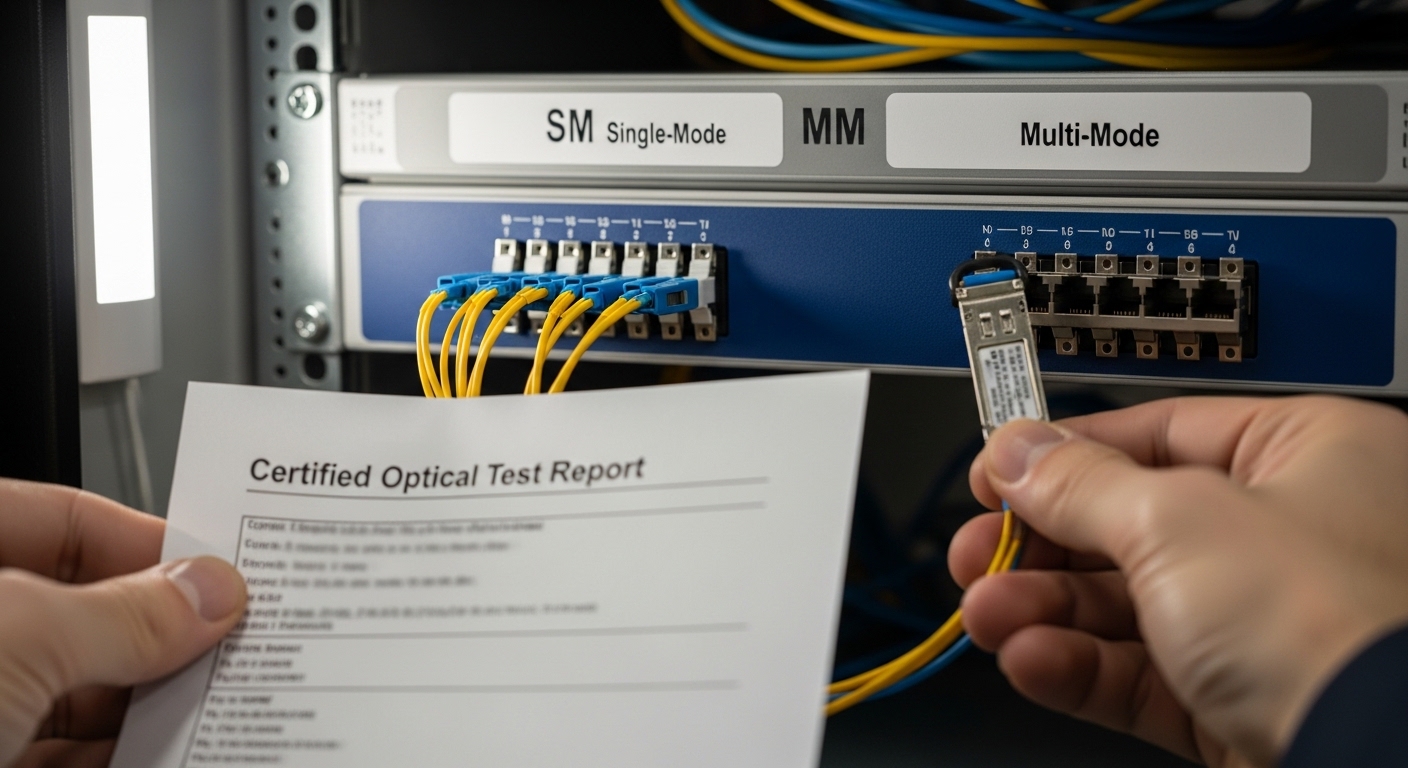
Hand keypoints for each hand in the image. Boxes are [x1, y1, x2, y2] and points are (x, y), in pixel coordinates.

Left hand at [0, 479, 245, 767]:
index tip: (218, 570)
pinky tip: (175, 753)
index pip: (64, 519)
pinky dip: (126, 755)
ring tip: (217, 705)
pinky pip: (67, 755)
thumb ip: (122, 614)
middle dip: (161, 630)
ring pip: (80, 690)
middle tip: (230, 640)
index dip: (147, 539)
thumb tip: (209, 592)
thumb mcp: (19, 636)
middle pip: (82, 610)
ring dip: (153, 701)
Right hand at [950, 396, 1407, 766]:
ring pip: (1127, 606)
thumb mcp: (1177, 521)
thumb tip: (1020, 451)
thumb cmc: (1340, 626)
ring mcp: (1267, 624)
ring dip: (1045, 610)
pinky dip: (1079, 666)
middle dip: (1040, 547)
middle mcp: (1291, 534)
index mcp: (1306, 454)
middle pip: (1129, 523)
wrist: (1382, 763)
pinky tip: (1032, 659)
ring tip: (988, 617)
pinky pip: (1143, 673)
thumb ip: (1082, 484)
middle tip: (980, 553)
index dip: (1065, 452)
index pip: (1157, 433)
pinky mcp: (1243, 699)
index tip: (997, 473)